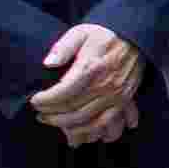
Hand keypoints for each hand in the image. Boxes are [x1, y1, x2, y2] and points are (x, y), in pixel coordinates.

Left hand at [31, 22, 140, 142]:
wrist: (134, 37)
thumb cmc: (103, 35)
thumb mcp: (79, 33)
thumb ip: (62, 47)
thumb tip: (48, 63)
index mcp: (91, 68)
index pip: (62, 93)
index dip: (44, 101)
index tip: (34, 100)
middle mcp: (106, 85)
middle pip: (74, 111)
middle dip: (52, 116)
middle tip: (40, 114)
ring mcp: (118, 95)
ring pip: (91, 122)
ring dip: (70, 128)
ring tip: (56, 124)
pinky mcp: (126, 101)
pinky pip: (111, 124)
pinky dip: (97, 133)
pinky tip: (84, 135)